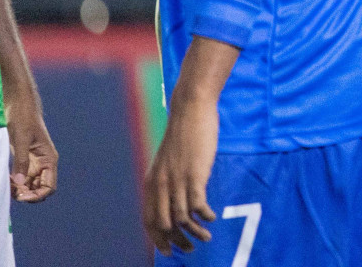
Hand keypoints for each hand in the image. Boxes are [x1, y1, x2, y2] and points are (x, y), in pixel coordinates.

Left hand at [4, 103, 55, 201]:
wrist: (19, 105)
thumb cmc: (23, 119)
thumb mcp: (20, 139)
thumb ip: (21, 161)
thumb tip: (20, 183)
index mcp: (49, 159)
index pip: (49, 186)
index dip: (37, 196)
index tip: (21, 196)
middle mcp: (44, 163)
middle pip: (40, 189)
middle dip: (28, 195)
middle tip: (12, 193)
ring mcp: (35, 162)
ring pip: (31, 185)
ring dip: (21, 190)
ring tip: (8, 187)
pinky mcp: (25, 159)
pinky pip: (23, 178)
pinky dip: (16, 183)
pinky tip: (7, 180)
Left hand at [142, 94, 218, 254]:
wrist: (191, 110)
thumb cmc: (184, 132)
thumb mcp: (169, 160)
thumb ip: (169, 179)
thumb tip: (176, 197)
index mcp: (152, 182)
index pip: (149, 220)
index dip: (157, 239)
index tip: (168, 251)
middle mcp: (161, 184)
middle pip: (164, 224)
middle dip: (176, 241)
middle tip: (189, 249)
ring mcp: (177, 180)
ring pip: (181, 218)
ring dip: (194, 232)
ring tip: (206, 237)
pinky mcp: (195, 174)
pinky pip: (197, 205)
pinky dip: (205, 216)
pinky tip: (212, 217)